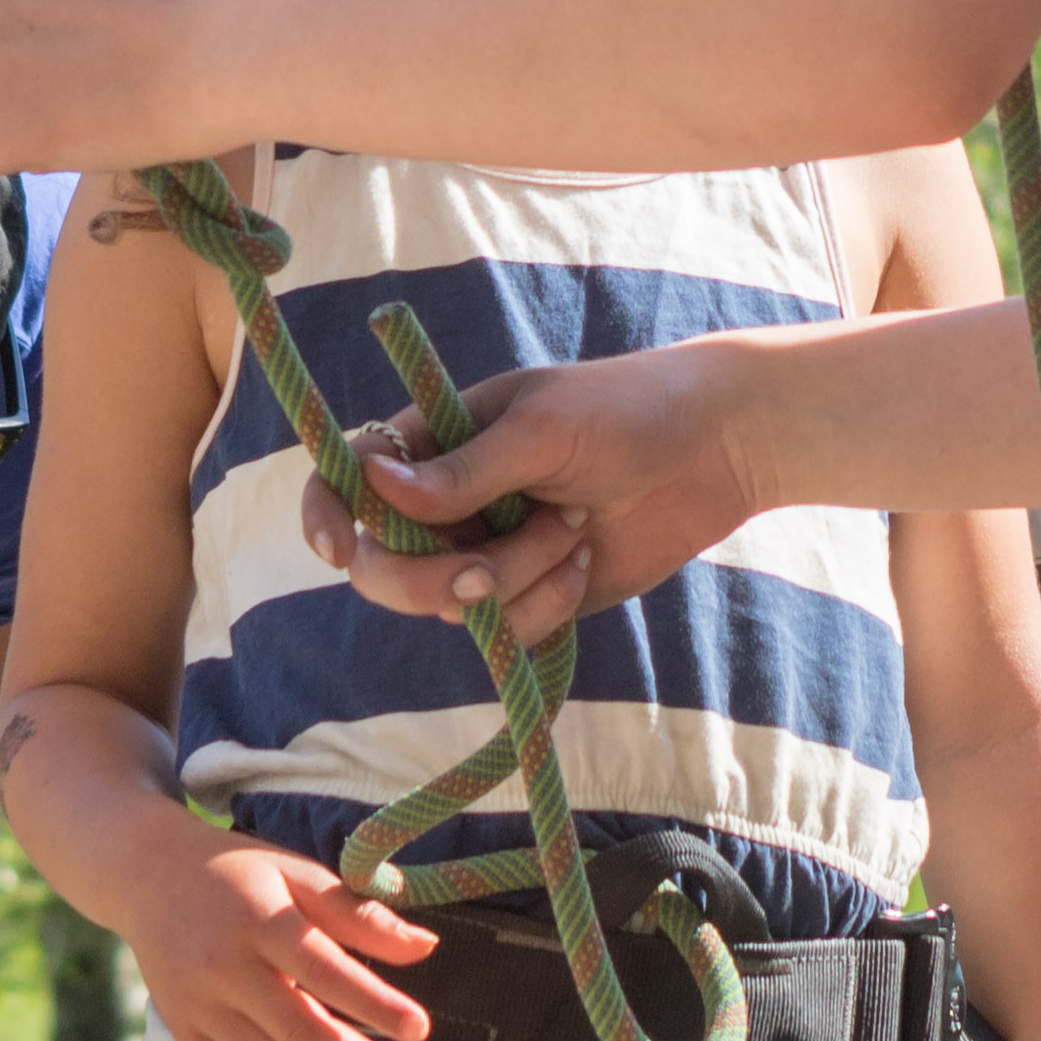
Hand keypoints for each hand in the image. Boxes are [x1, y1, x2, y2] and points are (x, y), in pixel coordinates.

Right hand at [136, 835, 440, 1040]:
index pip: (324, 971)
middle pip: (301, 1035)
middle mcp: (224, 970)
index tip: (420, 1029)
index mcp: (258, 919)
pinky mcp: (186, 1036)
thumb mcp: (296, 872)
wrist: (147, 877)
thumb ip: (357, 912)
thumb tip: (427, 947)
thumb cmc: (239, 872)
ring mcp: (200, 1010)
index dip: (375, 1005)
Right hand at [293, 349, 760, 633]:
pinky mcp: (531, 597)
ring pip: (450, 604)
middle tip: (482, 571)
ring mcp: (486, 553)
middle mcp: (447, 503)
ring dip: (511, 580)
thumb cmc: (625, 411)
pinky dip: (544, 606)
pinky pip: (505, 630)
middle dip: (430, 578)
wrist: (715, 451)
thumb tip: (374, 486)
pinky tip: (585, 561)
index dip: (325, 515)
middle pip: (383, 567)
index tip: (337, 549)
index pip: (346, 479)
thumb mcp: (543, 428)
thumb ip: (464, 469)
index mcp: (434, 443)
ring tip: (573, 528)